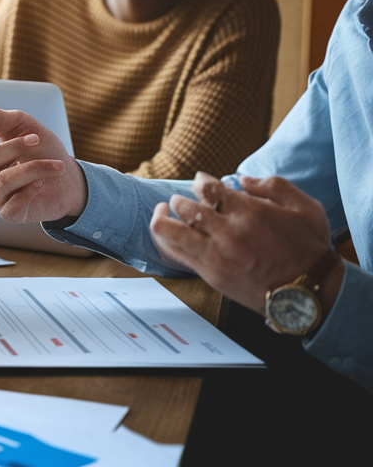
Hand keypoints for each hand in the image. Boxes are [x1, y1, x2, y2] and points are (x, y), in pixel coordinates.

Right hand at [0, 107, 86, 223]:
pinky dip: (32, 190)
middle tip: (38, 139)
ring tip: (58, 166)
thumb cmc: (44, 150)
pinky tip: (43, 183)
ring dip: (34, 168)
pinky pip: (14, 204)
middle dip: (15, 146)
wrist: (70, 179)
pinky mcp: (10, 213)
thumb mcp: (25, 127)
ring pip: (5, 180)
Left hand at [150, 172, 336, 314]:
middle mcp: (229, 232)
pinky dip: (164, 240)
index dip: (200, 181)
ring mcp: (216, 255)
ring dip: (161, 217)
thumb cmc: (309, 249)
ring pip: (170, 231)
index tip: (201, 181)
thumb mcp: (306, 207)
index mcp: (250, 212)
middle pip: (185, 207)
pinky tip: (165, 233)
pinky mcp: (210, 274)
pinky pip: (174, 254)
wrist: (309, 293)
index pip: (209, 188)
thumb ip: (274, 185)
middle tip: (182, 201)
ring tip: (161, 211)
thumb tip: (241, 178)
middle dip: (180, 200)